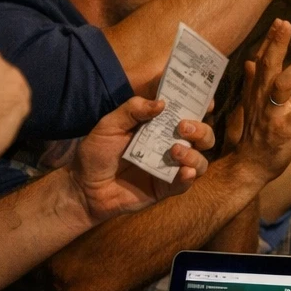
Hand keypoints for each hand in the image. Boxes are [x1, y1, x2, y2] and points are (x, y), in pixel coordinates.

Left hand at [68, 98, 214, 220]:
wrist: (85, 187)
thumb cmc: (96, 153)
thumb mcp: (109, 125)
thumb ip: (132, 110)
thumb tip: (161, 103)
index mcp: (159, 126)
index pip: (186, 114)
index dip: (199, 107)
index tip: (206, 102)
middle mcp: (170, 145)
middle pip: (203, 137)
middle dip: (201, 130)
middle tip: (184, 127)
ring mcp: (171, 167)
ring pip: (200, 160)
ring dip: (194, 154)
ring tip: (175, 151)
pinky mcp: (167, 187)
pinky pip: (186, 183)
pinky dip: (189, 177)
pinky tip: (185, 172)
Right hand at [231, 19, 290, 181]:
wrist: (251, 165)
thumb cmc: (257, 134)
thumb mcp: (255, 105)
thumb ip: (257, 82)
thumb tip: (252, 62)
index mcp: (257, 91)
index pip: (262, 60)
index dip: (271, 40)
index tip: (280, 20)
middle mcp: (261, 99)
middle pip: (268, 66)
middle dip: (277, 44)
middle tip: (286, 23)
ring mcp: (272, 114)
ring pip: (282, 87)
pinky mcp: (284, 130)